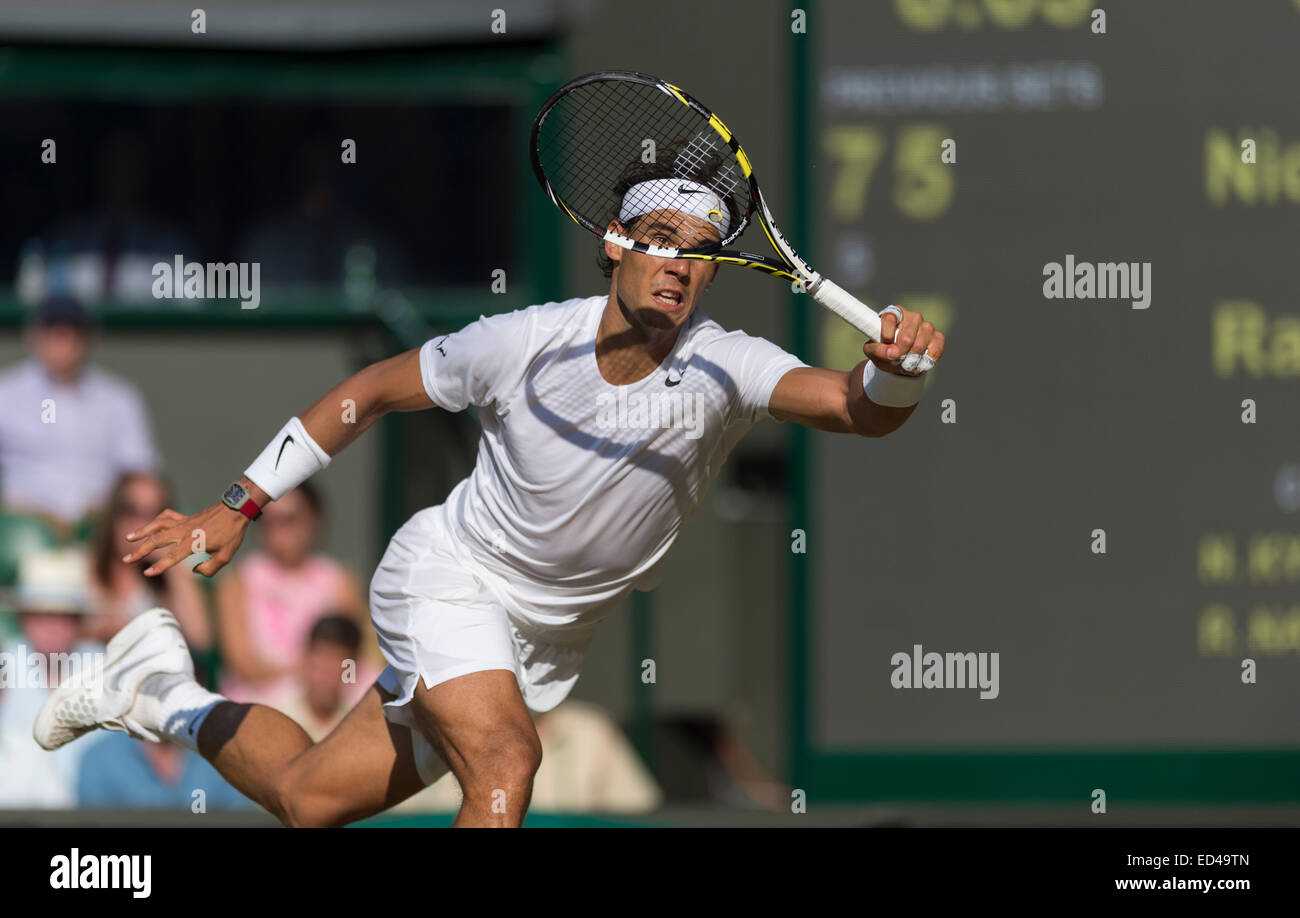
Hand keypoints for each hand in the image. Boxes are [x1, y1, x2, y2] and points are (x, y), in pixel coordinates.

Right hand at [124, 503, 249, 577]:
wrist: (237, 509)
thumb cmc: (233, 533)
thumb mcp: (226, 556)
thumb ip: (209, 569)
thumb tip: (195, 570)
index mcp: (193, 543)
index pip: (172, 557)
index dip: (159, 567)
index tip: (146, 573)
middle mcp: (184, 531)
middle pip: (157, 541)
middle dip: (140, 551)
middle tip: (126, 559)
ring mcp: (183, 522)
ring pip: (157, 526)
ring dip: (142, 532)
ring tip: (128, 538)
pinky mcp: (186, 517)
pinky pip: (167, 516)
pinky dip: (156, 520)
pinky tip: (150, 525)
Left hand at [863, 306, 944, 375]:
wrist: (899, 360)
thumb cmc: (883, 350)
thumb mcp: (872, 351)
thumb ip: (877, 350)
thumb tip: (894, 353)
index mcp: (893, 314)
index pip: (889, 318)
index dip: (886, 333)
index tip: (885, 342)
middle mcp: (912, 316)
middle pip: (907, 338)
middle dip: (899, 355)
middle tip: (895, 360)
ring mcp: (927, 326)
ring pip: (920, 346)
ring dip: (911, 361)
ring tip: (905, 364)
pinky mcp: (938, 337)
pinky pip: (934, 352)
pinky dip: (924, 363)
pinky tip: (917, 363)